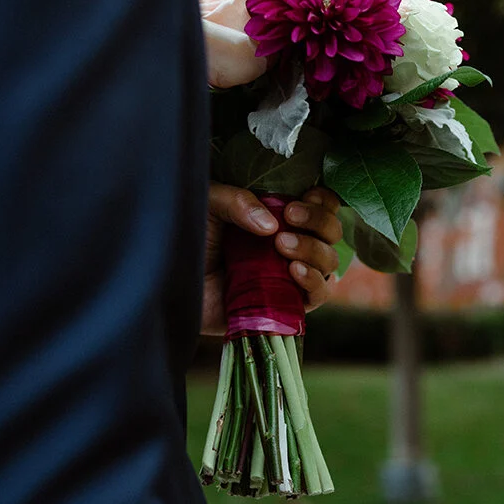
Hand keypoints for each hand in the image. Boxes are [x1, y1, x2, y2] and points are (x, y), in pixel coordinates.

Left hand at [202, 185, 342, 335]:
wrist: (171, 283)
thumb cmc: (190, 240)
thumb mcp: (208, 206)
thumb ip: (237, 201)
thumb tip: (272, 224)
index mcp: (280, 215)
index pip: (322, 204)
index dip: (322, 201)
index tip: (302, 199)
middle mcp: (292, 243)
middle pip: (332, 230)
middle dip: (318, 221)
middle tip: (289, 217)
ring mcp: (292, 275)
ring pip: (330, 261)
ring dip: (313, 249)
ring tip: (281, 247)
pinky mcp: (288, 305)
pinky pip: (320, 295)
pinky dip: (315, 281)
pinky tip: (294, 272)